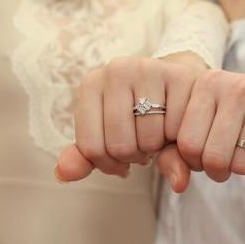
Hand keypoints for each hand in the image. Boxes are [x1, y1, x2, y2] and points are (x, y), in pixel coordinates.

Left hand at [55, 57, 202, 181]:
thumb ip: (83, 159)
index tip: (119, 157)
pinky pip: (177, 133)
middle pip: (121, 146)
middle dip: (134, 157)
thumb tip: (63, 174)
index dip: (108, 164)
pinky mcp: (181, 76)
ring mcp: (150, 69)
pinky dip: (179, 143)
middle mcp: (118, 69)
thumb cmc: (134, 116)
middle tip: (142, 146)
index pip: (91, 149)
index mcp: (92, 83)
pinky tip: (175, 130)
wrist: (173, 86)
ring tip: (157, 136)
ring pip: (150, 141)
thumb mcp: (106, 135)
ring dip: (157, 151)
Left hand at [173, 70, 244, 182]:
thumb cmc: (224, 124)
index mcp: (207, 82)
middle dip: (217, 170)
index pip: (188, 145)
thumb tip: (179, 184)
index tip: (202, 152)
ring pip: (242, 165)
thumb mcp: (194, 130)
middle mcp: (237, 85)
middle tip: (224, 159)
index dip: (193, 161)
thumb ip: (173, 156)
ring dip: (241, 169)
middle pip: (214, 158)